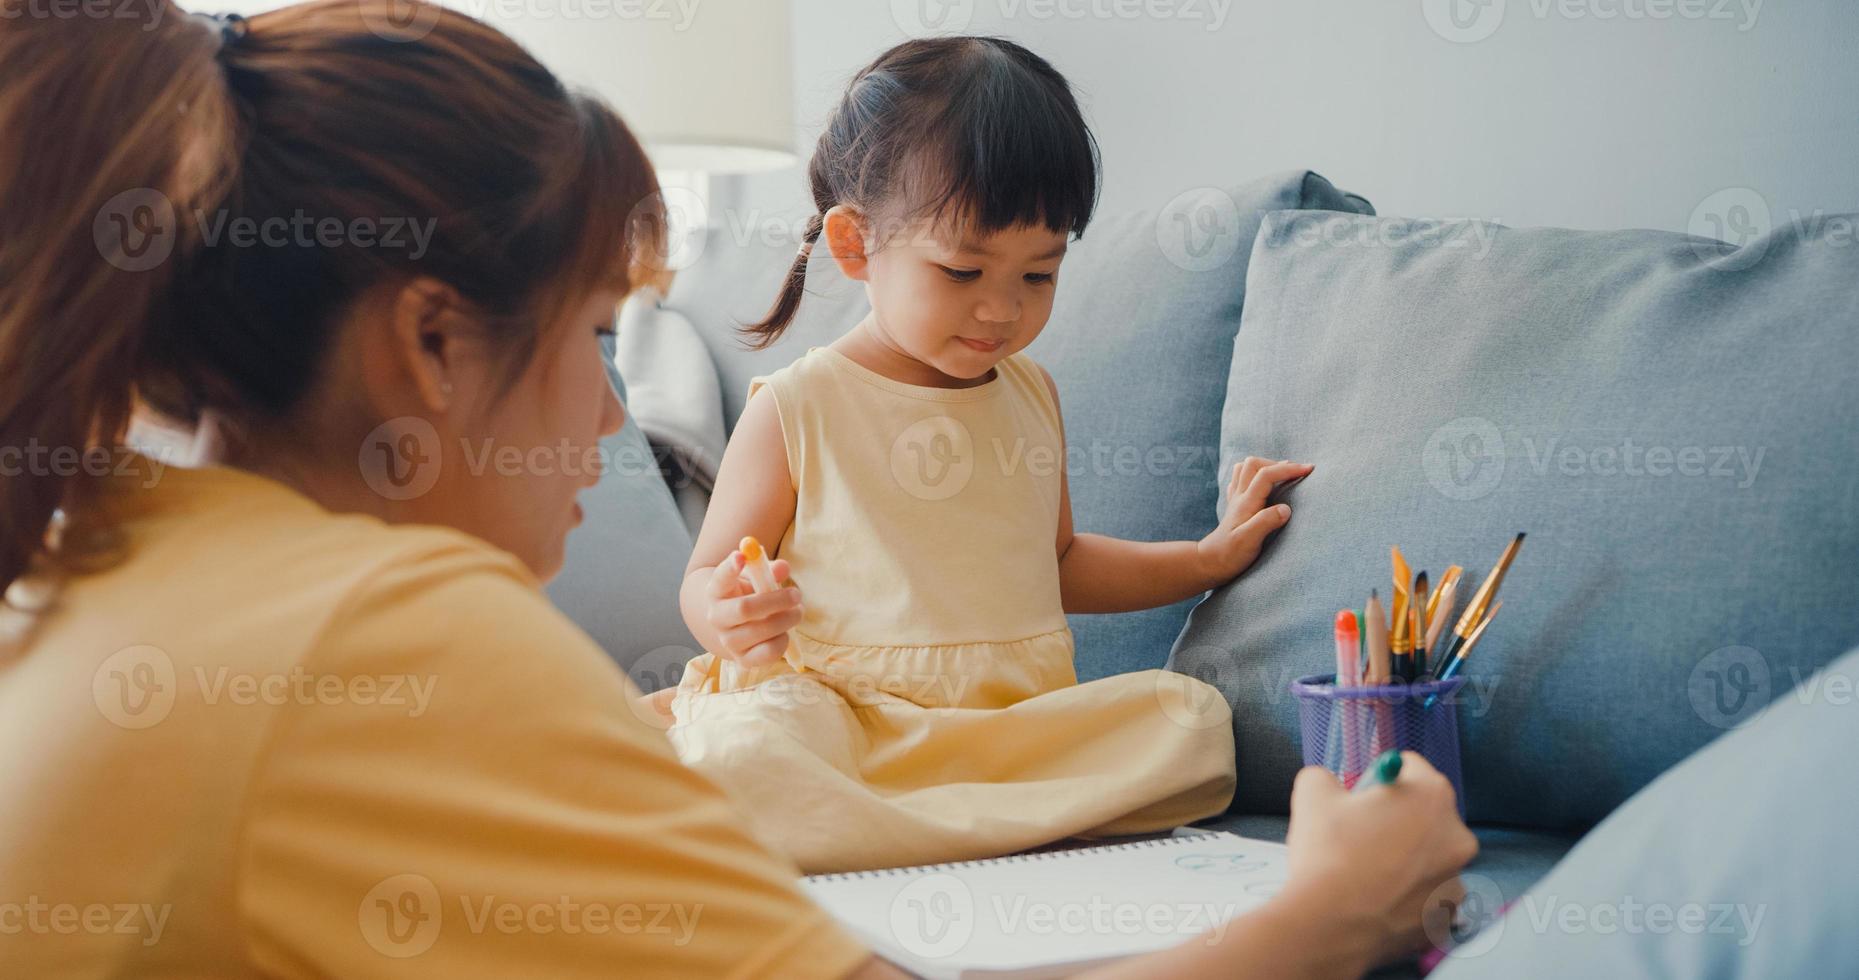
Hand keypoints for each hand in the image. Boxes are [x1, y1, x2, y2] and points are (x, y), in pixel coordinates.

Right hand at [703, 549, 802, 666]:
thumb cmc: (749, 595)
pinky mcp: (742, 660)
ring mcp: (728, 641)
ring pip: (759, 631)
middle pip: (745, 608)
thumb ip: (768, 571)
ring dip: (785, 619)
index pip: (720, 578)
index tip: (741, 556)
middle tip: (796, 594)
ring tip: (797, 612)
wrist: (736, 626)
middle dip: (776, 600)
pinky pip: (767, 652)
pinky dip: (783, 641)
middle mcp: (717, 617)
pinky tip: (785, 632)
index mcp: (717, 591)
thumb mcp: (756, 578)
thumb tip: (782, 568)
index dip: (730, 567)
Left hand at [1196, 457, 1312, 585]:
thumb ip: (1266, 522)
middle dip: (1277, 464)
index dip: (1288, 469)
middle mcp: (1239, 497)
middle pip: (1254, 464)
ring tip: (1283, 474)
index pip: (1267, 475)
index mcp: (1246, 503)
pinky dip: (1254, 475)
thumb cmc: (1230, 555)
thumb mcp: (1249, 541)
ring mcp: (1235, 500)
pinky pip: (1240, 480)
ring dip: (1265, 466)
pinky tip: (1263, 484)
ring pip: (1245, 468)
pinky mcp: (1235, 506)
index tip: (1309, 470)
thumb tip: (1286, 508)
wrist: (1210, 563)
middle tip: (1298, 472)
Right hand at [1282, 754, 1479, 966]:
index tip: (1361, 800)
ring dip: (1404, 857)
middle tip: (1360, 837)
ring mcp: (1455, 879)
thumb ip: (1326, 776)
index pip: (1410, 767)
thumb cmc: (1327, 854)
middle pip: (1425, 812)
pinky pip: (1426, 893)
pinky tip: (1377, 898)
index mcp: (1431, 795)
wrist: (1330, 925)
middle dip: (1396, 819)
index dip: (1379, 780)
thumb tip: (1329, 783)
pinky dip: (1406, 894)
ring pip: (1426, 855)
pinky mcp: (1445, 914)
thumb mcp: (1313, 793)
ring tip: (1365, 873)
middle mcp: (1456, 834)